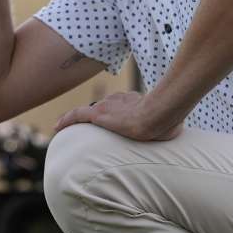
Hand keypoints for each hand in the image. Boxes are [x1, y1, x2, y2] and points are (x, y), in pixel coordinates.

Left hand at [54, 91, 183, 141]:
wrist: (161, 113)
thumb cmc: (169, 120)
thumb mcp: (170, 124)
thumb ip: (167, 126)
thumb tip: (175, 131)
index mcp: (135, 100)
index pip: (122, 105)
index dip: (115, 111)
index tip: (111, 118)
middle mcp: (120, 99)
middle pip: (105, 108)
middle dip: (99, 118)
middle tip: (91, 131)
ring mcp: (109, 106)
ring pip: (91, 113)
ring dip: (82, 123)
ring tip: (70, 132)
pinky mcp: (99, 115)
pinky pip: (77, 116)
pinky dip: (67, 121)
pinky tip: (56, 127)